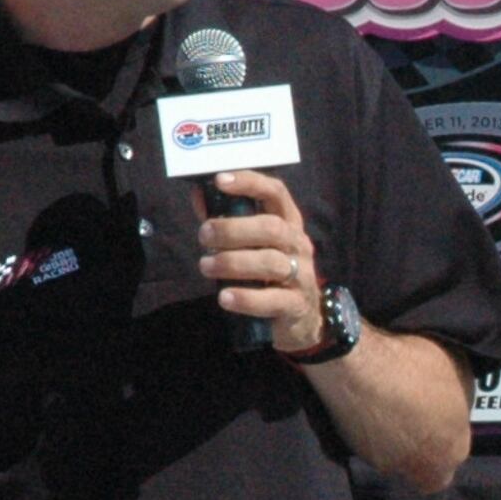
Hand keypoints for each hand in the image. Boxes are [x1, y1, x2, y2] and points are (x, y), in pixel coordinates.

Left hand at [200, 168, 326, 354]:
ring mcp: (301, 275)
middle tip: (204, 235)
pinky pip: (272, 300)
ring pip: (270, 263)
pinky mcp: (296, 305)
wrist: (302, 319)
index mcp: (288, 223)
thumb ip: (227, 220)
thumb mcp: (253, 245)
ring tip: (205, 266)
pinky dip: (246, 298)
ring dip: (232, 262)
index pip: (276, 193)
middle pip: (271, 228)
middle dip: (233, 229)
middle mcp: (298, 245)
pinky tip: (224, 297)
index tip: (220, 180)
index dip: (250, 183)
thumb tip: (199, 194)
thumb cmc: (270, 274)